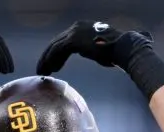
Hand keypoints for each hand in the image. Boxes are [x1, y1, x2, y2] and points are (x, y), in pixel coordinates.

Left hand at [35, 20, 152, 75]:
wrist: (121, 47)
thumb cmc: (114, 51)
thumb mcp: (97, 47)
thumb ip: (87, 47)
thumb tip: (83, 51)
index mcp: (81, 27)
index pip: (64, 40)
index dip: (56, 53)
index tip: (52, 64)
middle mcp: (75, 27)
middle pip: (56, 42)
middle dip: (48, 56)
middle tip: (42, 68)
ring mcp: (73, 33)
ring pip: (54, 46)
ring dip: (47, 60)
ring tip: (43, 72)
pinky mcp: (73, 40)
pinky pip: (57, 51)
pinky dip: (51, 60)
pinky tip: (50, 69)